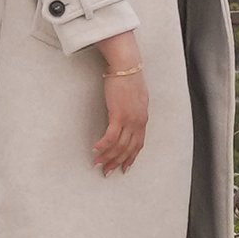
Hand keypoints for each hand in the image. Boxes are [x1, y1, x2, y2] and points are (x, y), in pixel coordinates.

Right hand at [92, 34, 148, 173]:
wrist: (127, 65)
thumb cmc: (130, 77)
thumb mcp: (137, 97)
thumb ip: (135, 110)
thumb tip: (129, 116)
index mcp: (143, 118)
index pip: (138, 145)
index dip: (130, 158)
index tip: (124, 168)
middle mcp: (138, 122)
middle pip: (128, 149)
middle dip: (117, 162)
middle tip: (107, 172)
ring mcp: (129, 119)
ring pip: (119, 146)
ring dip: (107, 157)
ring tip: (97, 164)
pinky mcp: (118, 114)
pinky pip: (110, 136)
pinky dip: (103, 145)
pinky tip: (95, 150)